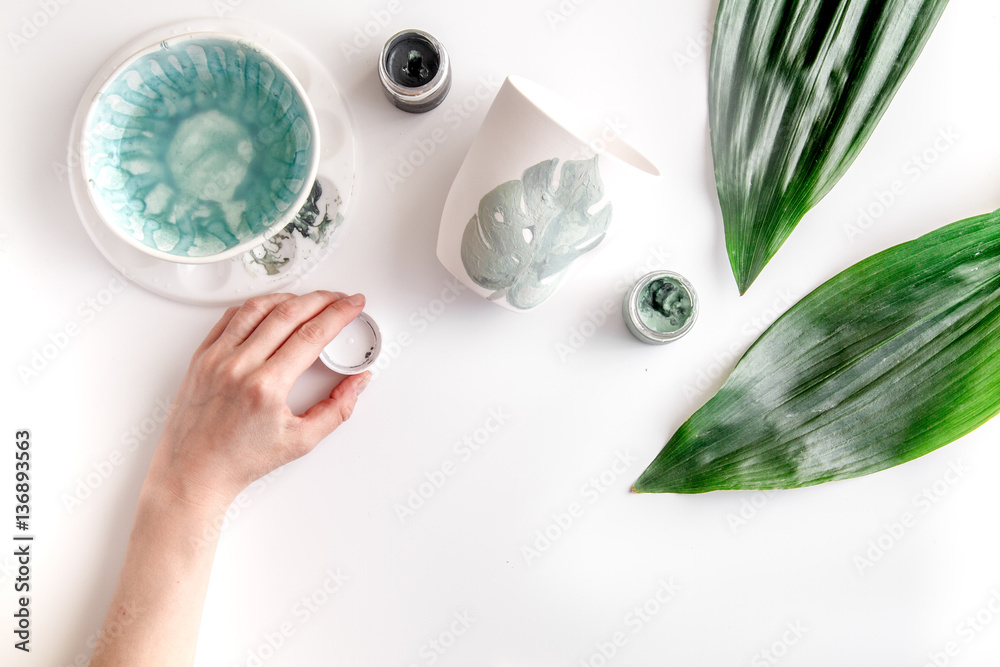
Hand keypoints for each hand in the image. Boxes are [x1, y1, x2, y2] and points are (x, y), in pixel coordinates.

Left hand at [145, 290, 370, 509]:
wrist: (194, 472)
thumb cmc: (240, 460)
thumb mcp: (301, 441)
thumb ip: (338, 409)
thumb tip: (358, 382)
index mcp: (266, 386)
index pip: (312, 335)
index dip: (339, 314)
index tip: (352, 305)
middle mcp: (239, 366)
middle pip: (288, 313)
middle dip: (321, 300)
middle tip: (338, 299)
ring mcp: (216, 358)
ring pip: (258, 308)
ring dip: (289, 297)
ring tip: (308, 300)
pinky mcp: (201, 357)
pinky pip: (230, 317)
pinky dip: (255, 306)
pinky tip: (270, 308)